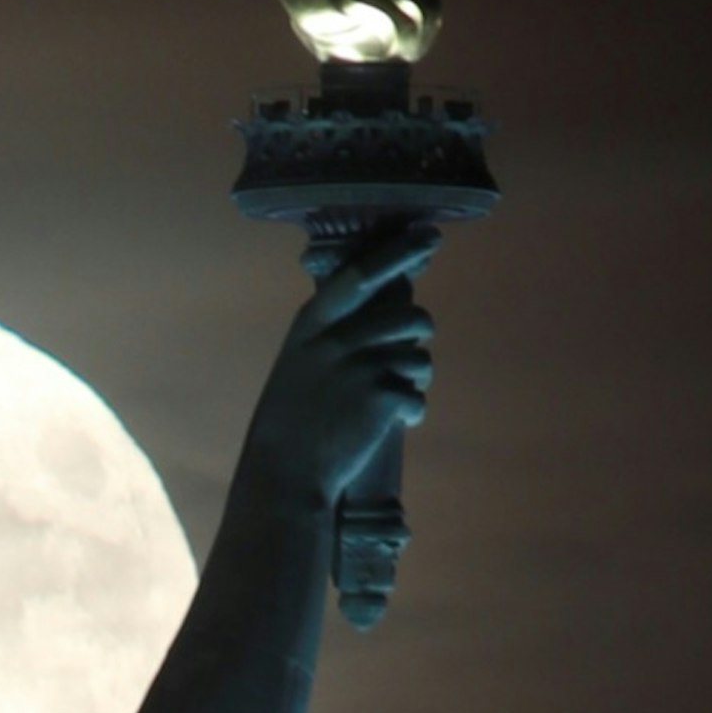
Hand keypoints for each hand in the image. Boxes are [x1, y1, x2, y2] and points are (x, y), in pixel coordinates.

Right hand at [246, 224, 439, 506]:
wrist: (284, 476)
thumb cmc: (289, 426)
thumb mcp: (298, 368)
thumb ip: (331, 340)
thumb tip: (379, 323)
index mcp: (311, 326)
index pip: (361, 275)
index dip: (397, 253)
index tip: (427, 236)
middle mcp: (338, 339)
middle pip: (407, 317)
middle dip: (418, 333)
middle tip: (409, 354)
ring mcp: (362, 367)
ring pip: (419, 357)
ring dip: (416, 377)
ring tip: (395, 399)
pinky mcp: (383, 398)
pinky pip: (417, 397)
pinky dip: (411, 413)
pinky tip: (392, 426)